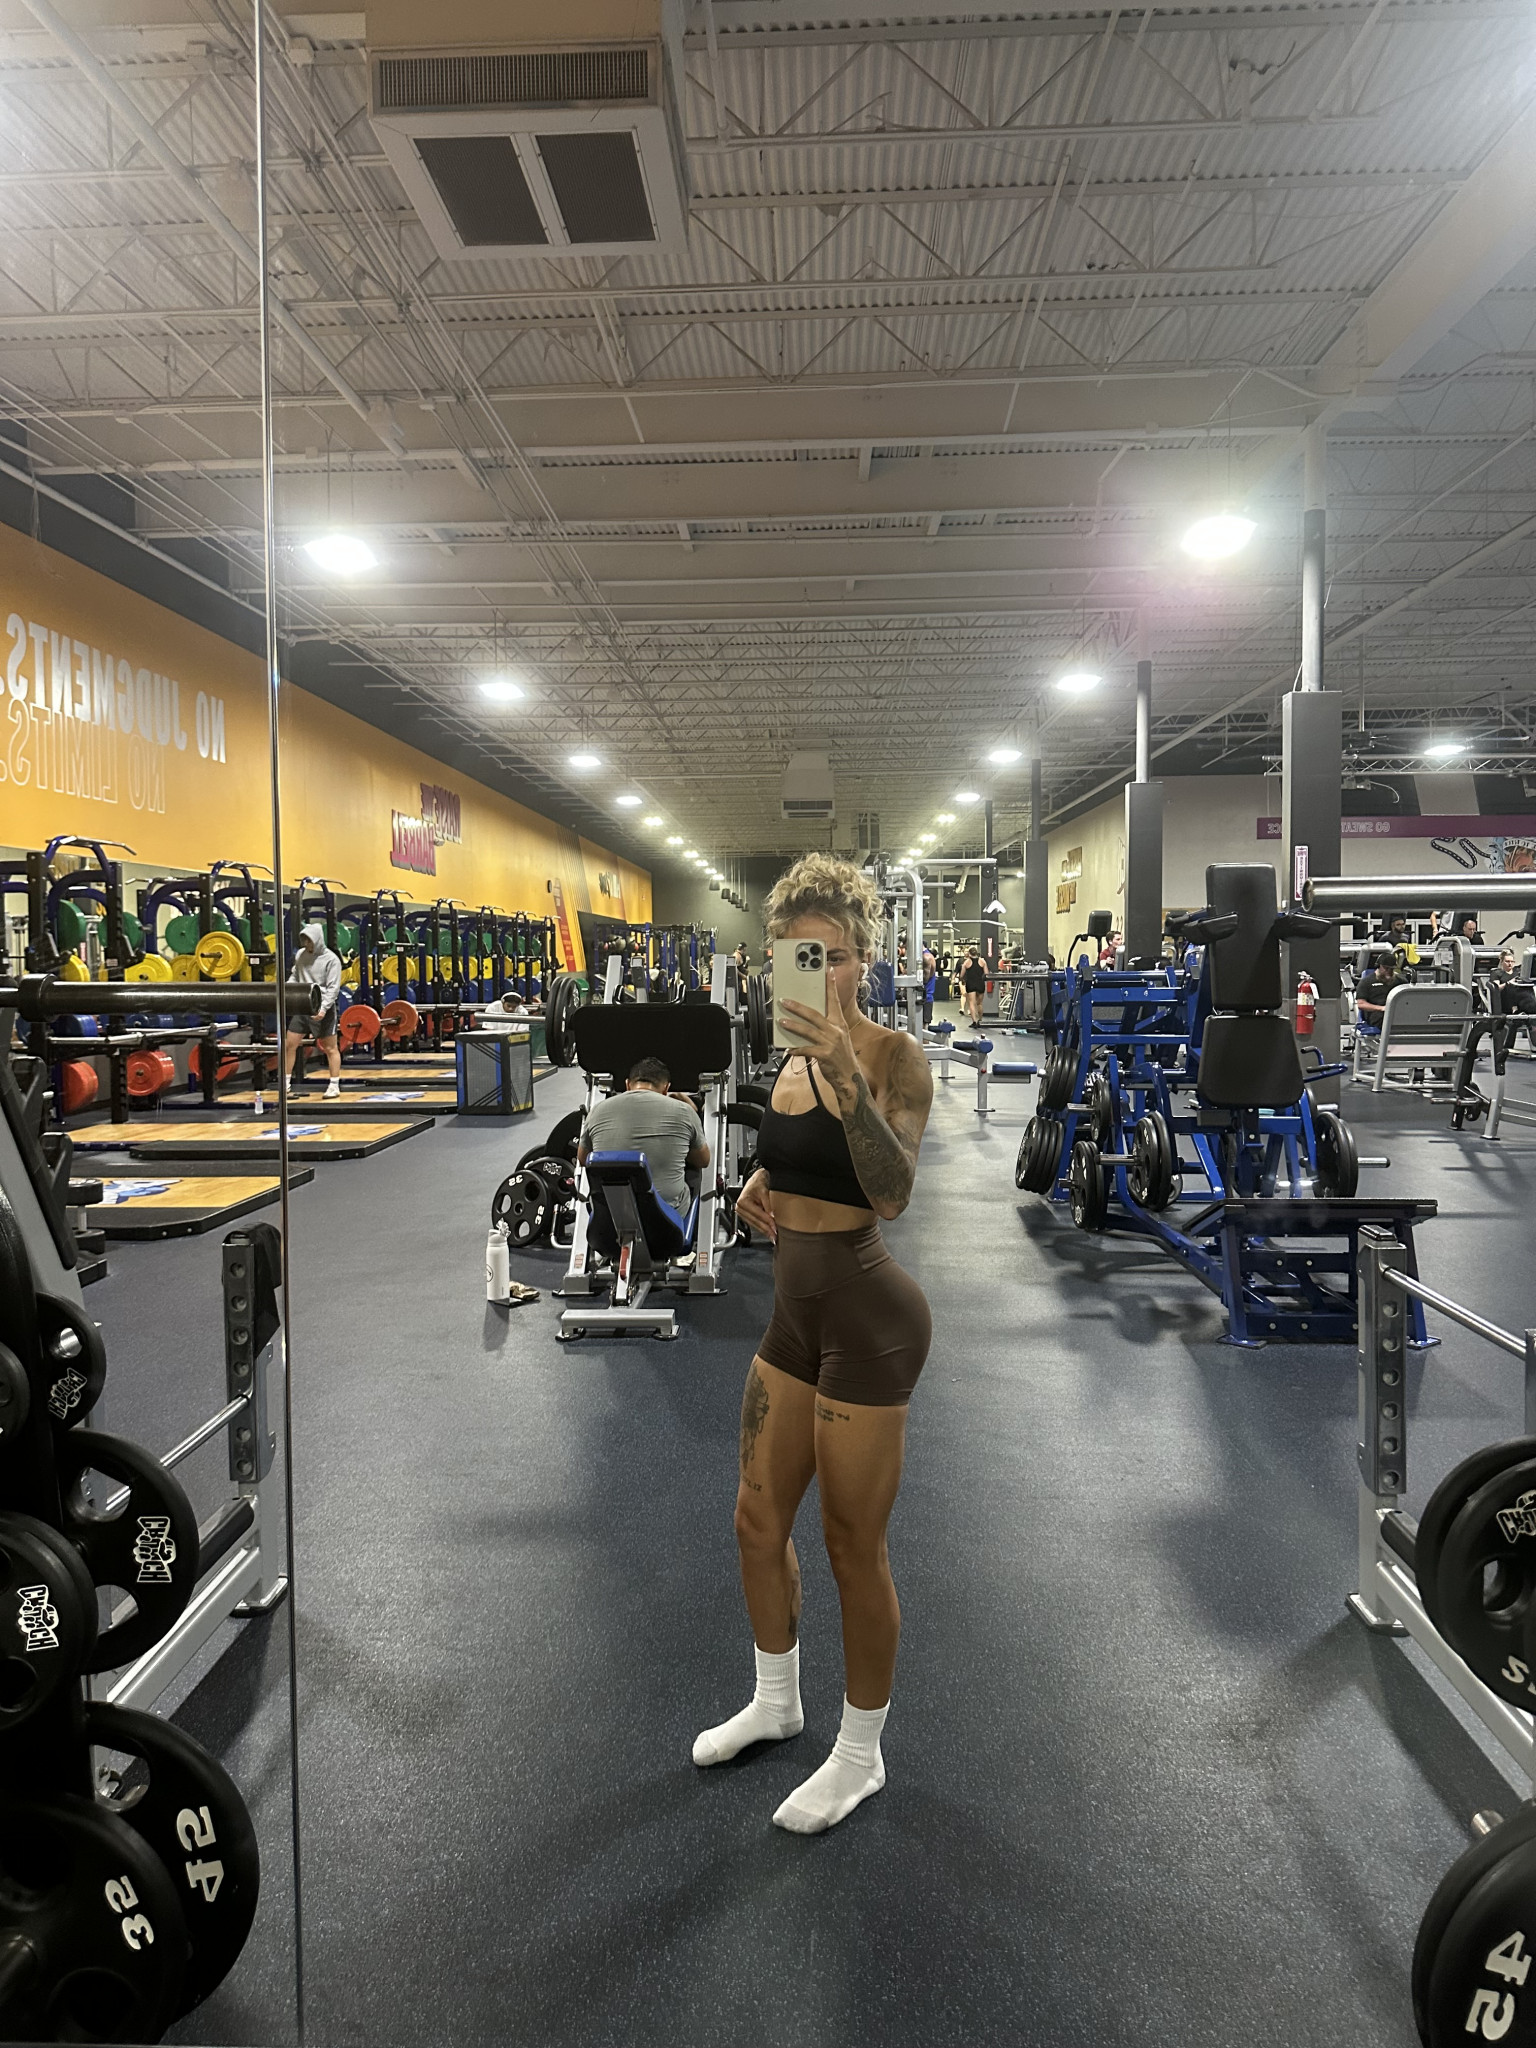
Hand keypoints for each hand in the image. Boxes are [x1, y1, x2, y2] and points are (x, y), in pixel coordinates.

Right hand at [735, 1166, 776, 1242]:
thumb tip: (772, 1217)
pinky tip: (769, 1232)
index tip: (775, 1228)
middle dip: (767, 1230)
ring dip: (765, 1231)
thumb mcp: (764, 1191)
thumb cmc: (758, 1181)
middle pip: (756, 1222)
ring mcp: (742, 1213)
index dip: (768, 1222)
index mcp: (743, 1202)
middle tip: (775, 1236)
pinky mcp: (746, 1215)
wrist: (757, 1178)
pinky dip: (763, 1227)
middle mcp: (740, 1208)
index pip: (758, 1215)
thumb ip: (768, 1205)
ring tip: (773, 1237)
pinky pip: (755, 1223)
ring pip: (755, 1225)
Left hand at [777, 971, 858, 1104]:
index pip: (834, 1001)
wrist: (850, 1078)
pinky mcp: (825, 1056)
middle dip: (798, 1007)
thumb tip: (807, 1018)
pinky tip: (787, 1049)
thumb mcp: (838, 1038)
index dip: (830, 986)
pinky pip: (806, 1050)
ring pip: (808, 1031)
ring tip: (781, 1021)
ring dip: (793, 1025)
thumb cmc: (842, 1057)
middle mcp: (836, 1031)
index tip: (826, 971)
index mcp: (839, 1024)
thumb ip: (826, 1027)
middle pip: (814, 1015)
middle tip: (785, 1001)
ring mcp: (831, 1043)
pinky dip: (796, 1049)